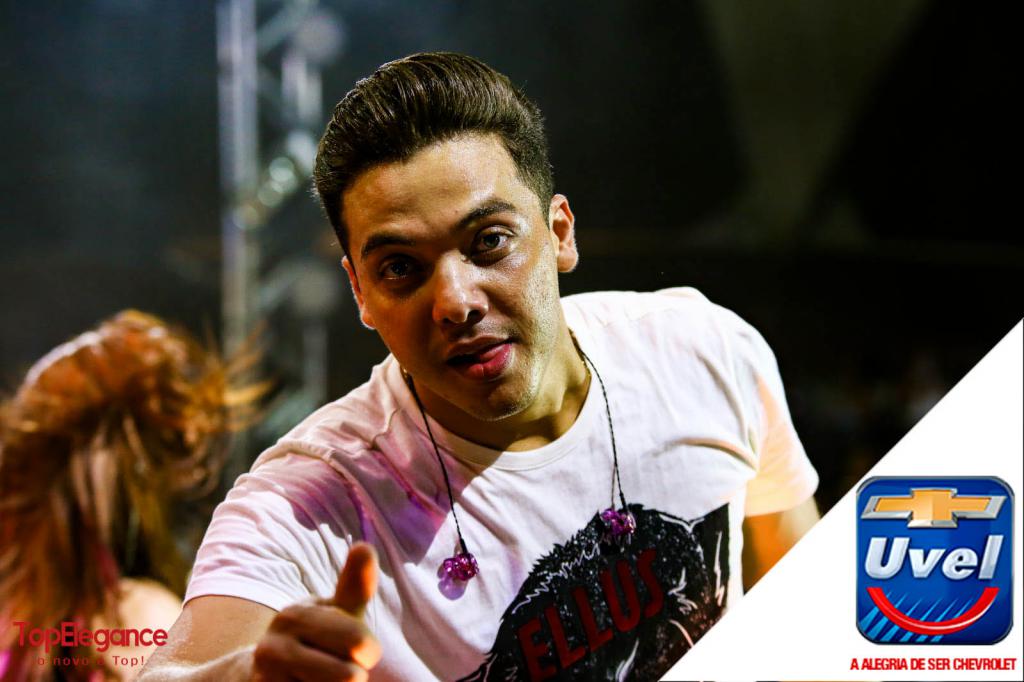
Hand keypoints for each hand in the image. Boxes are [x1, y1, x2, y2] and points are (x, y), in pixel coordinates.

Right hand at [252, 543, 382, 680]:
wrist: (265, 674)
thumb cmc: (316, 638)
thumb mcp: (336, 612)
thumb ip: (354, 586)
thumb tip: (365, 546)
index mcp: (296, 616)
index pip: (358, 642)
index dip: (368, 650)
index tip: (360, 648)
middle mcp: (274, 648)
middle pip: (350, 676)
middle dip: (356, 673)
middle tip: (341, 665)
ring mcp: (267, 680)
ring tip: (323, 679)